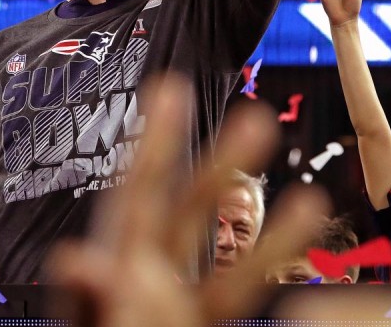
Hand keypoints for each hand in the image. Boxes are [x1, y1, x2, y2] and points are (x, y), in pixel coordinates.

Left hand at [46, 74, 329, 326]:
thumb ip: (90, 302)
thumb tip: (77, 256)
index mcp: (116, 265)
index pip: (138, 190)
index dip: (155, 139)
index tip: (170, 85)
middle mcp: (148, 276)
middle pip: (188, 208)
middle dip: (223, 163)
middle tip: (260, 116)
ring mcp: (178, 305)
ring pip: (227, 255)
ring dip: (268, 226)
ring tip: (313, 196)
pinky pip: (242, 294)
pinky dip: (271, 268)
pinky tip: (302, 249)